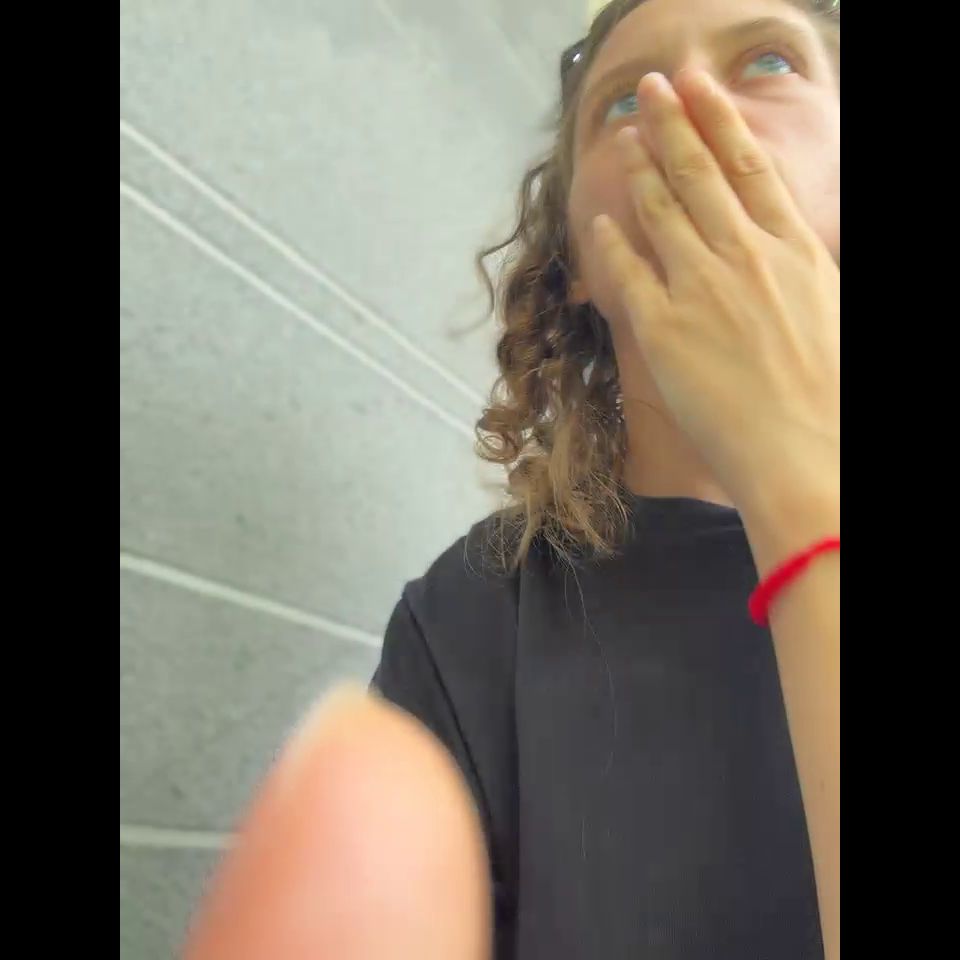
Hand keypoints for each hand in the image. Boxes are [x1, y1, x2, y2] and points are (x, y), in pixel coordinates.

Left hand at [592, 70, 838, 512]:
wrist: (807, 456)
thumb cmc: (828, 399)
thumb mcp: (828, 313)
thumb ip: (797, 275)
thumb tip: (779, 255)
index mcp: (794, 252)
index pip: (750, 168)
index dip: (720, 121)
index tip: (699, 88)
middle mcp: (746, 257)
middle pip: (700, 173)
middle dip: (672, 122)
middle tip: (651, 88)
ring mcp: (701, 288)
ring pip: (663, 211)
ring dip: (640, 168)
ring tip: (623, 138)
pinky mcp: (663, 328)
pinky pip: (628, 271)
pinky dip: (612, 241)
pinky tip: (600, 220)